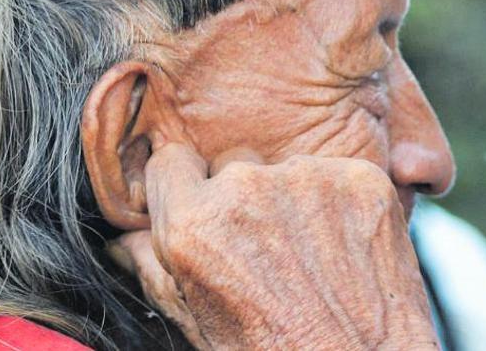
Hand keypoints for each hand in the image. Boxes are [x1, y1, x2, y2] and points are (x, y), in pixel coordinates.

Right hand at [107, 144, 437, 349]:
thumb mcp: (199, 324)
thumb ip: (155, 270)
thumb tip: (122, 241)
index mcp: (194, 223)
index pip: (171, 162)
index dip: (187, 187)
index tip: (205, 207)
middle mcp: (247, 187)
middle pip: (234, 163)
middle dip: (244, 196)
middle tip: (269, 249)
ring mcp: (310, 177)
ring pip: (291, 169)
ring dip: (298, 199)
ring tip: (314, 257)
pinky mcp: (363, 178)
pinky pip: (342, 175)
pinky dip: (344, 204)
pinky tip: (349, 249)